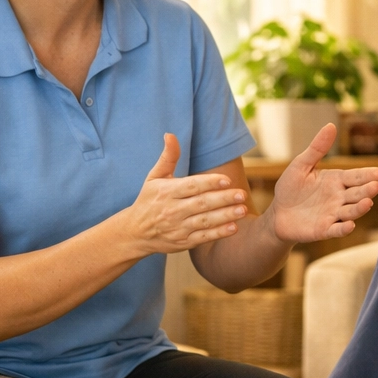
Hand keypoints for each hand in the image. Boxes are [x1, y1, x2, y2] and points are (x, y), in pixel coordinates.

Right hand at [123, 134, 248, 254]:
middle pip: (201, 203)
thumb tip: (170, 135)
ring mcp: (178, 227)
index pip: (191, 186)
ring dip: (225, 216)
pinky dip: (218, 233)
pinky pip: (203, 237)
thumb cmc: (149, 200)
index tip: (226, 180)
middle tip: (242, 194)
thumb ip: (168, 157)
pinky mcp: (183, 242)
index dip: (209, 182)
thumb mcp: (154, 177)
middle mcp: (172, 210)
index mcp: (167, 192)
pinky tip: (234, 227)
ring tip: (243, 209)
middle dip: (223, 199)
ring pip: (205, 221)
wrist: (135, 232)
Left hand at [267, 124, 377, 242]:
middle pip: (357, 193)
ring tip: (367, 203)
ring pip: (351, 211)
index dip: (368, 174)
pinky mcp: (324, 230)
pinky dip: (343, 229)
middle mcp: (339, 198)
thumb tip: (331, 125)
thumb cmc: (290, 188)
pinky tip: (349, 225)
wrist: (278, 214)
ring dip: (360, 208)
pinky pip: (336, 230)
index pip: (356, 176)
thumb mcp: (301, 165)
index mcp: (336, 180)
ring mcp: (333, 214)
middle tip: (376, 186)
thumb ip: (317, 148)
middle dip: (367, 190)